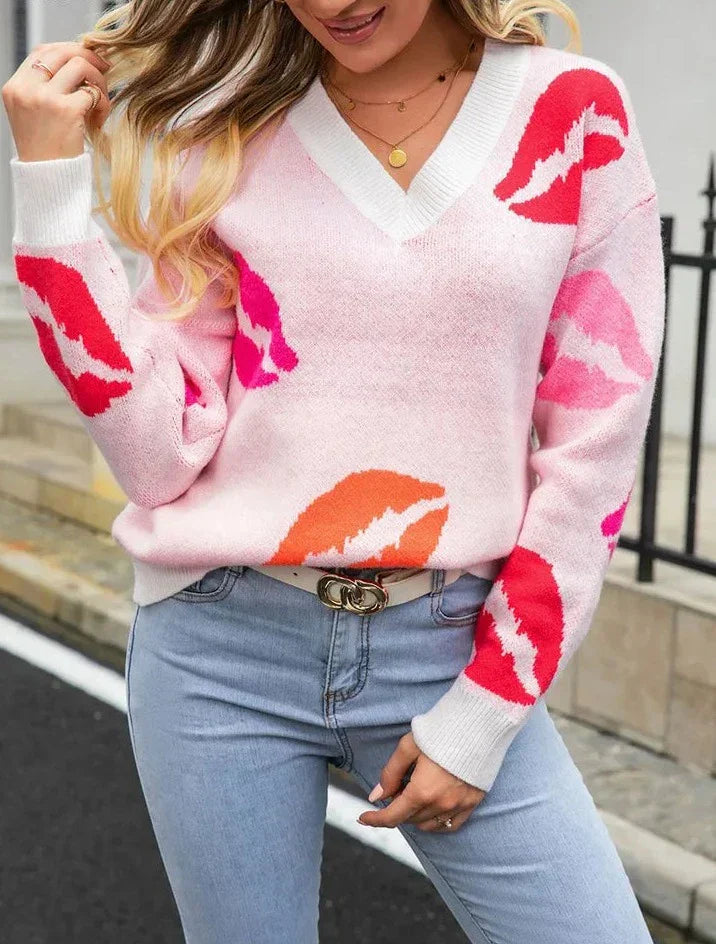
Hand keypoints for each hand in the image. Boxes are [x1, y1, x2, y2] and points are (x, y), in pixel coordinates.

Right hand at [2, 41, 111, 161]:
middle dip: (88, 58)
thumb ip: (45, 88)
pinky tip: (99, 119)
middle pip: (62, 52)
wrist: (47, 180)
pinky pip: (93, 93)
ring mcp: (45, 98)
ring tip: (100, 101)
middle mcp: (26, 89)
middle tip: (104, 69)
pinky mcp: (66, 110)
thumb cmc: (46, 151)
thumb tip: (77, 62)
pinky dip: (103, 103)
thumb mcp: (34, 114)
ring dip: (98, 80)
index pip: (42, 51)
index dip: (67, 50)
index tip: (85, 59)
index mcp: (15, 87)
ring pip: (80, 65)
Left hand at [357, 732, 485, 831]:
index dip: (375, 819)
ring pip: (428, 824)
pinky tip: (430, 810)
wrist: (477, 722)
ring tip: (411, 794)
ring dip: (414, 816)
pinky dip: (436, 823)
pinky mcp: (473, 802)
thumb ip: (391, 773)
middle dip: (396, 809)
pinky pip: (451, 825)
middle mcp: (441, 804)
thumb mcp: (408, 746)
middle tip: (394, 788)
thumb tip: (376, 796)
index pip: (393, 816)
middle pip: (409, 819)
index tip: (364, 817)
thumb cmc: (440, 730)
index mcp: (422, 791)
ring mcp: (459, 805)